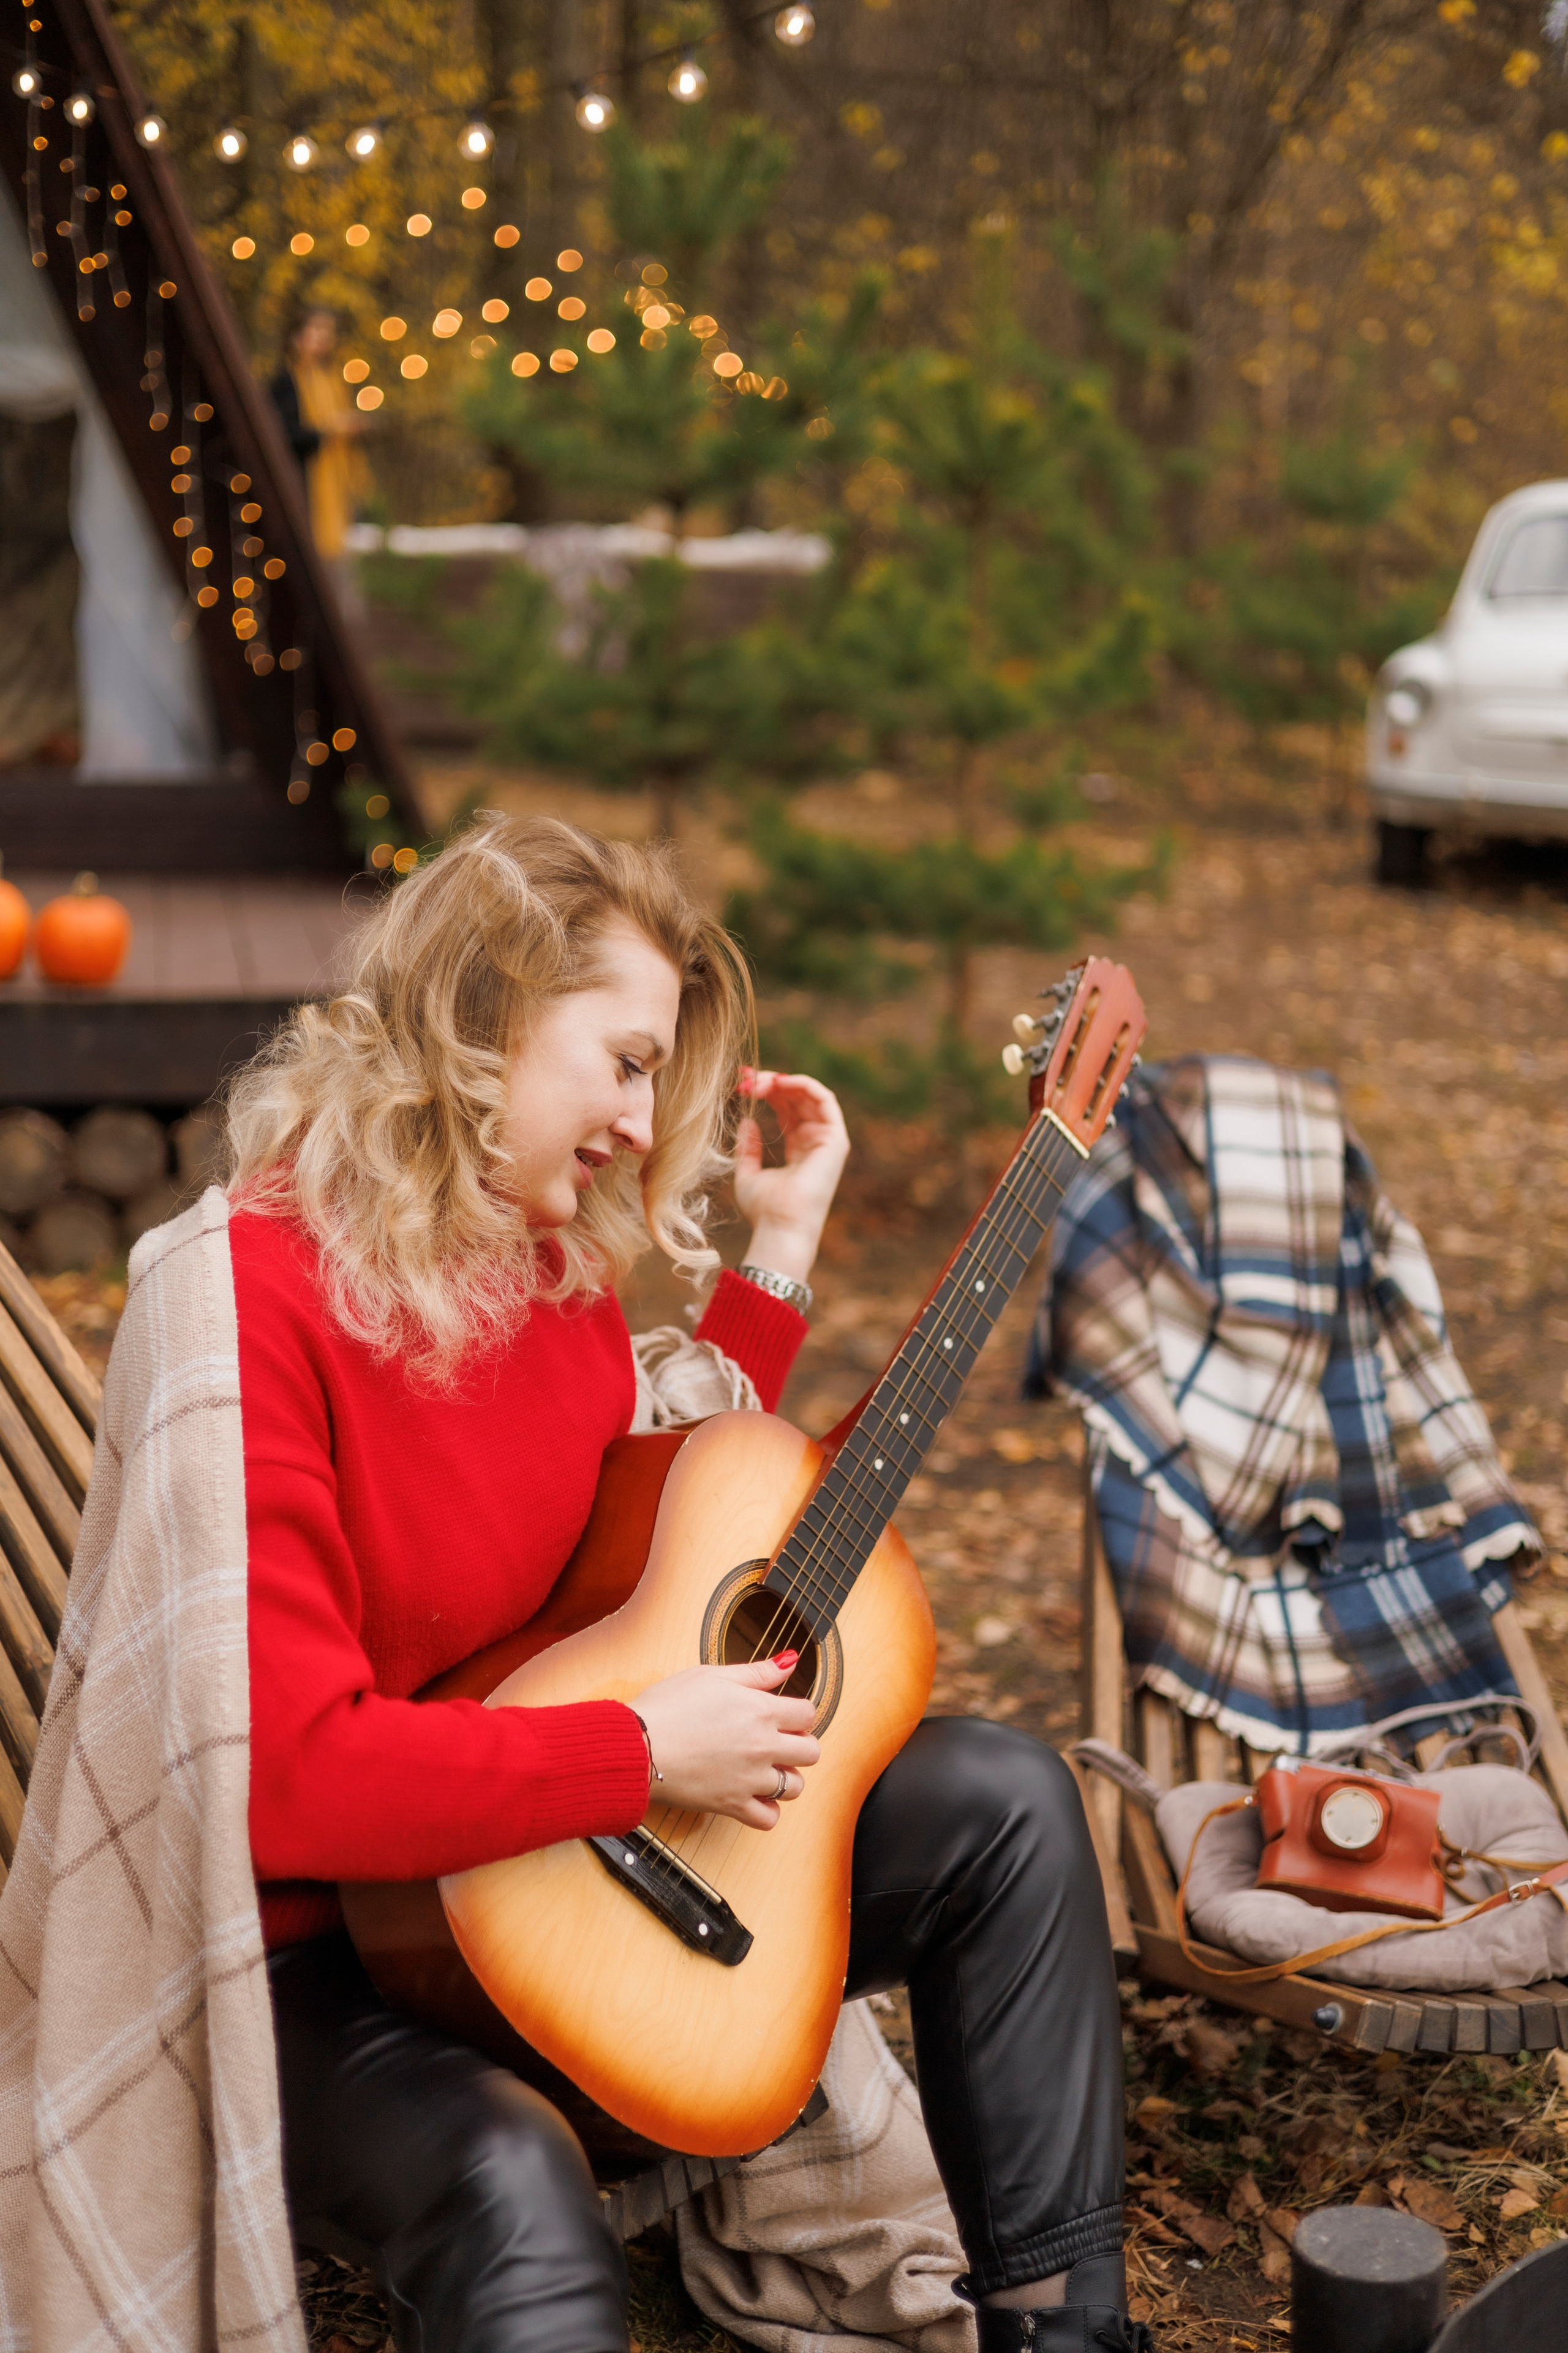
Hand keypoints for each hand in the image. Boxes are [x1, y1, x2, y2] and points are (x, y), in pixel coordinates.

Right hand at [631, 1657, 819, 1828]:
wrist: (636, 1745)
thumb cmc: (668, 1706)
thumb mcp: (712, 1675)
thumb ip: (757, 1671)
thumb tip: (791, 1660)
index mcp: (760, 1710)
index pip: (808, 1714)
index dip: (798, 1713)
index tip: (784, 1715)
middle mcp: (762, 1746)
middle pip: (811, 1752)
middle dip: (799, 1745)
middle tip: (777, 1741)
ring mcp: (749, 1779)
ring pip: (794, 1787)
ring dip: (786, 1778)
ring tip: (765, 1769)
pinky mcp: (731, 1805)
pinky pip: (769, 1819)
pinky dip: (767, 1811)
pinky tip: (755, 1796)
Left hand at [733, 1069, 849, 1287]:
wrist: (780, 1227)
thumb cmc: (764, 1210)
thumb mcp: (748, 1173)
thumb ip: (748, 1148)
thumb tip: (747, 1121)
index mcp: (798, 1150)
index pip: (786, 1110)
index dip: (767, 1092)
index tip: (742, 1084)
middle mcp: (815, 1142)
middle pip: (797, 1099)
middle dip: (772, 1083)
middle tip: (746, 1078)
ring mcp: (827, 1140)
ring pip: (811, 1095)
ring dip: (785, 1081)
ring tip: (759, 1081)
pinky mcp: (835, 1139)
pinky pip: (826, 1100)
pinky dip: (804, 1085)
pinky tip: (780, 1082)